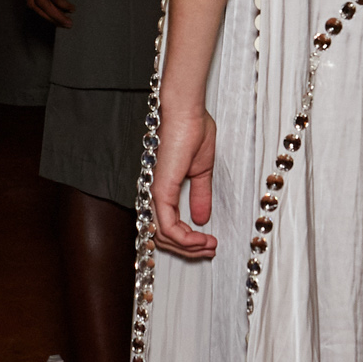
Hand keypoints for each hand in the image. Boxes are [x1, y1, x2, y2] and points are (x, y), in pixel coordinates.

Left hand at [26, 0, 73, 27]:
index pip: (31, 0)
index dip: (42, 13)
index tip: (54, 19)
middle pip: (35, 4)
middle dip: (49, 18)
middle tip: (63, 25)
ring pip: (43, 2)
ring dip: (56, 16)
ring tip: (68, 22)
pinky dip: (62, 4)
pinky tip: (71, 7)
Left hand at [151, 96, 217, 257]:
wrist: (187, 112)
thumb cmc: (192, 130)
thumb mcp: (201, 171)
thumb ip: (200, 195)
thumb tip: (202, 218)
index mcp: (161, 189)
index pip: (166, 226)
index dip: (186, 241)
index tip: (208, 242)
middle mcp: (153, 194)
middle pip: (162, 237)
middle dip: (188, 250)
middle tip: (209, 249)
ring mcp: (154, 193)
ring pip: (163, 236)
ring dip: (188, 247)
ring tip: (208, 245)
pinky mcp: (160, 190)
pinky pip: (167, 226)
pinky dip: (185, 238)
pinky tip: (201, 238)